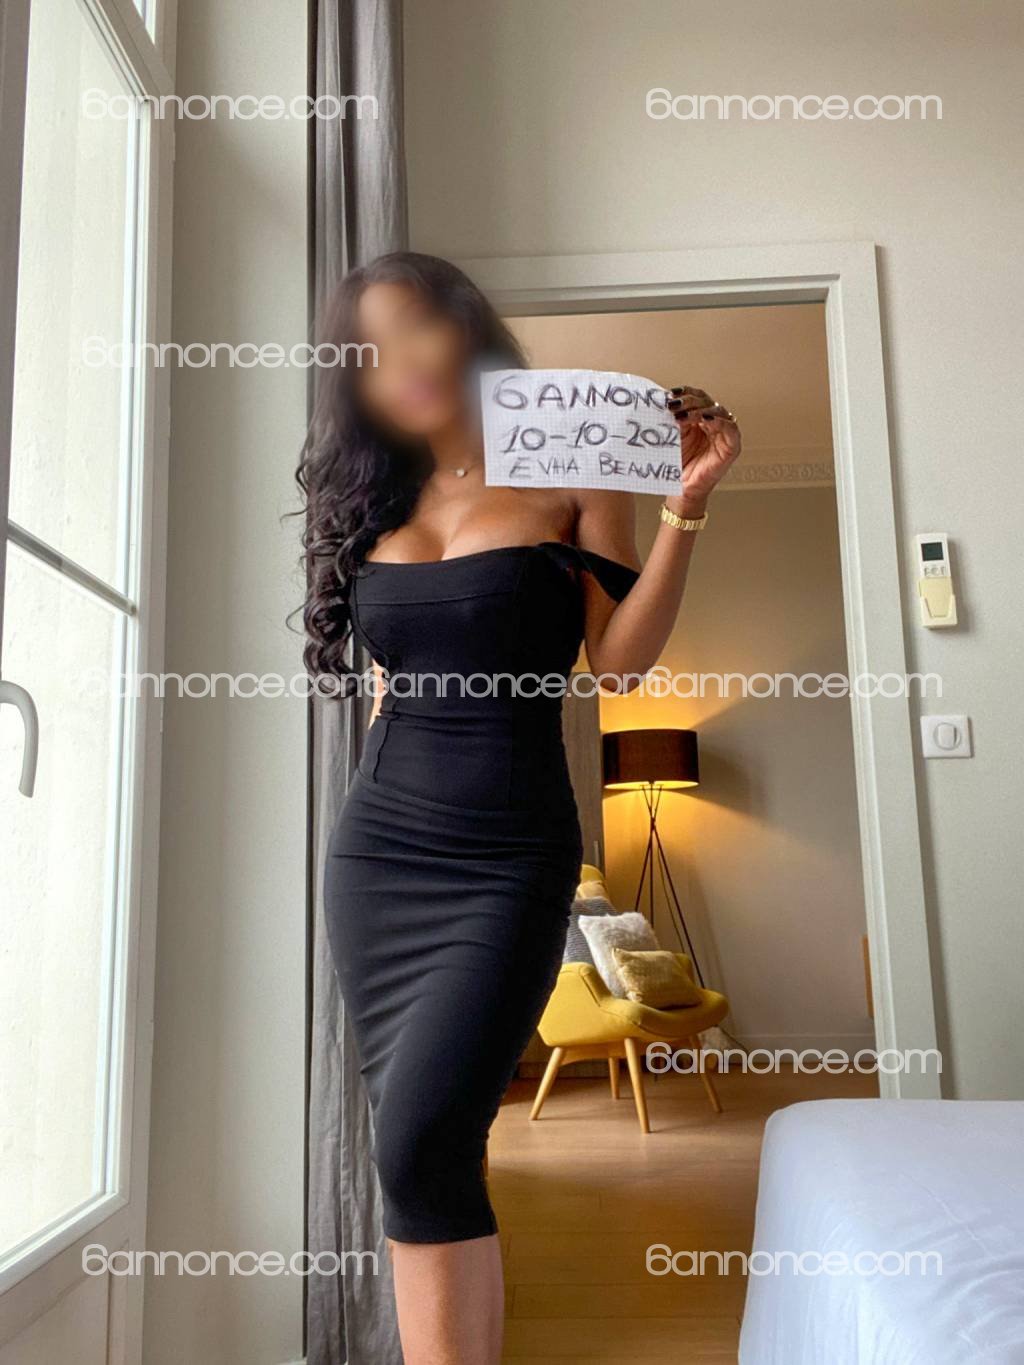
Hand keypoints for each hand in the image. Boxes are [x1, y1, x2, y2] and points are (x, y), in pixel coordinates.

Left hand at [664, 386, 740, 515]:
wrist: (681, 490)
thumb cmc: (677, 465)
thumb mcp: (671, 437)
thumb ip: (671, 419)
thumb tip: (663, 400)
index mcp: (698, 418)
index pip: (696, 397)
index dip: (685, 392)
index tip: (670, 394)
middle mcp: (713, 422)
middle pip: (706, 401)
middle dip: (689, 401)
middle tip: (673, 406)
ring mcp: (723, 433)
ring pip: (717, 410)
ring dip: (699, 410)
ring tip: (682, 416)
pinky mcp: (731, 446)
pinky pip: (730, 427)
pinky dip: (719, 420)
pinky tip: (705, 419)